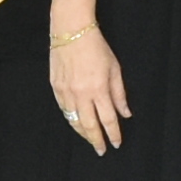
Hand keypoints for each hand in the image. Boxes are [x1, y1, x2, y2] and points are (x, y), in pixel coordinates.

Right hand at [47, 14, 126, 152]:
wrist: (71, 31)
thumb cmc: (96, 47)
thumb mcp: (114, 69)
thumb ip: (119, 94)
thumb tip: (125, 113)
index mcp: (98, 89)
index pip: (108, 119)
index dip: (113, 134)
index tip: (116, 143)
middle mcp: (81, 94)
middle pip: (89, 125)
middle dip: (96, 140)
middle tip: (101, 150)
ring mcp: (66, 92)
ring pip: (74, 120)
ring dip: (82, 133)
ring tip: (90, 138)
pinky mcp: (55, 87)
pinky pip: (64, 109)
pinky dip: (71, 119)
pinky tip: (76, 123)